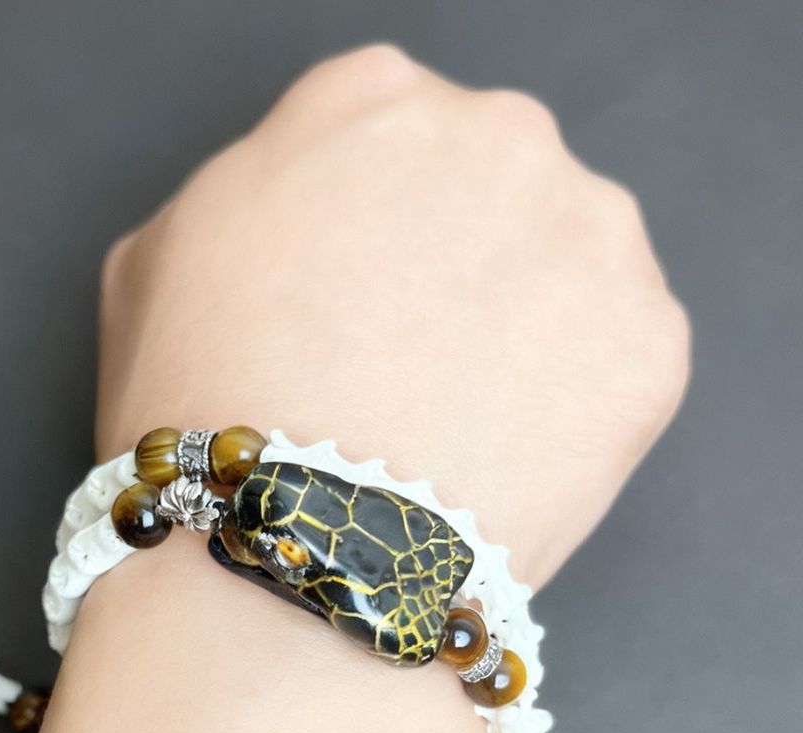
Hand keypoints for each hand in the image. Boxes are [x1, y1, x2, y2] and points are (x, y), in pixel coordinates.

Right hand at [96, 44, 690, 589]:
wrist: (294, 558)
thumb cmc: (205, 421)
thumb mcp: (154, 265)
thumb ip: (242, 190)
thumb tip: (301, 207)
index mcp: (368, 105)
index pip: (386, 123)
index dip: (362, 222)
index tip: (352, 289)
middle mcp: (494, 137)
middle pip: (488, 178)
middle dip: (452, 252)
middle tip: (402, 360)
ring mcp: (588, 234)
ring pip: (567, 256)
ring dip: (526, 315)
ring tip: (452, 417)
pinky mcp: (648, 339)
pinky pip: (617, 348)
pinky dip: (574, 393)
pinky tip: (505, 448)